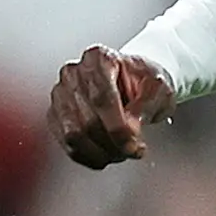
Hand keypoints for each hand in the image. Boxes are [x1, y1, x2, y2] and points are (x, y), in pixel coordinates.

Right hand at [48, 46, 172, 168]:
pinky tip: (106, 156)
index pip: (102, 99)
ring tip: (120, 153)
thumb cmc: (145, 82)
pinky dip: (88, 157)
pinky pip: (66, 144)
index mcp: (100, 59)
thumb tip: (130, 131)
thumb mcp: (159, 89)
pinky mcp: (56, 114)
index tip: (133, 147)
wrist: (135, 82)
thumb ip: (146, 107)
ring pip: (73, 135)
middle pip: (88, 120)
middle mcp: (75, 73)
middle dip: (114, 144)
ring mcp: (61, 93)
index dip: (118, 129)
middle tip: (133, 150)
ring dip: (101, 153)